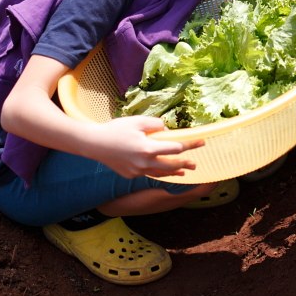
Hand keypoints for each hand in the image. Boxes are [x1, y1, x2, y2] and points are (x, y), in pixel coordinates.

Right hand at [87, 116, 204, 178]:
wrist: (94, 143)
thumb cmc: (116, 129)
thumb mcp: (138, 121)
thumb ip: (155, 124)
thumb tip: (166, 130)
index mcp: (148, 148)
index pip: (175, 148)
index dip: (190, 145)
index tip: (201, 142)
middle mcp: (144, 163)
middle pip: (170, 166)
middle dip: (185, 164)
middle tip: (195, 164)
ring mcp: (136, 171)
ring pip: (159, 173)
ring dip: (173, 172)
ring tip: (183, 172)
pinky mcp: (129, 174)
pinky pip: (147, 174)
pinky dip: (157, 172)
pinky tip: (162, 171)